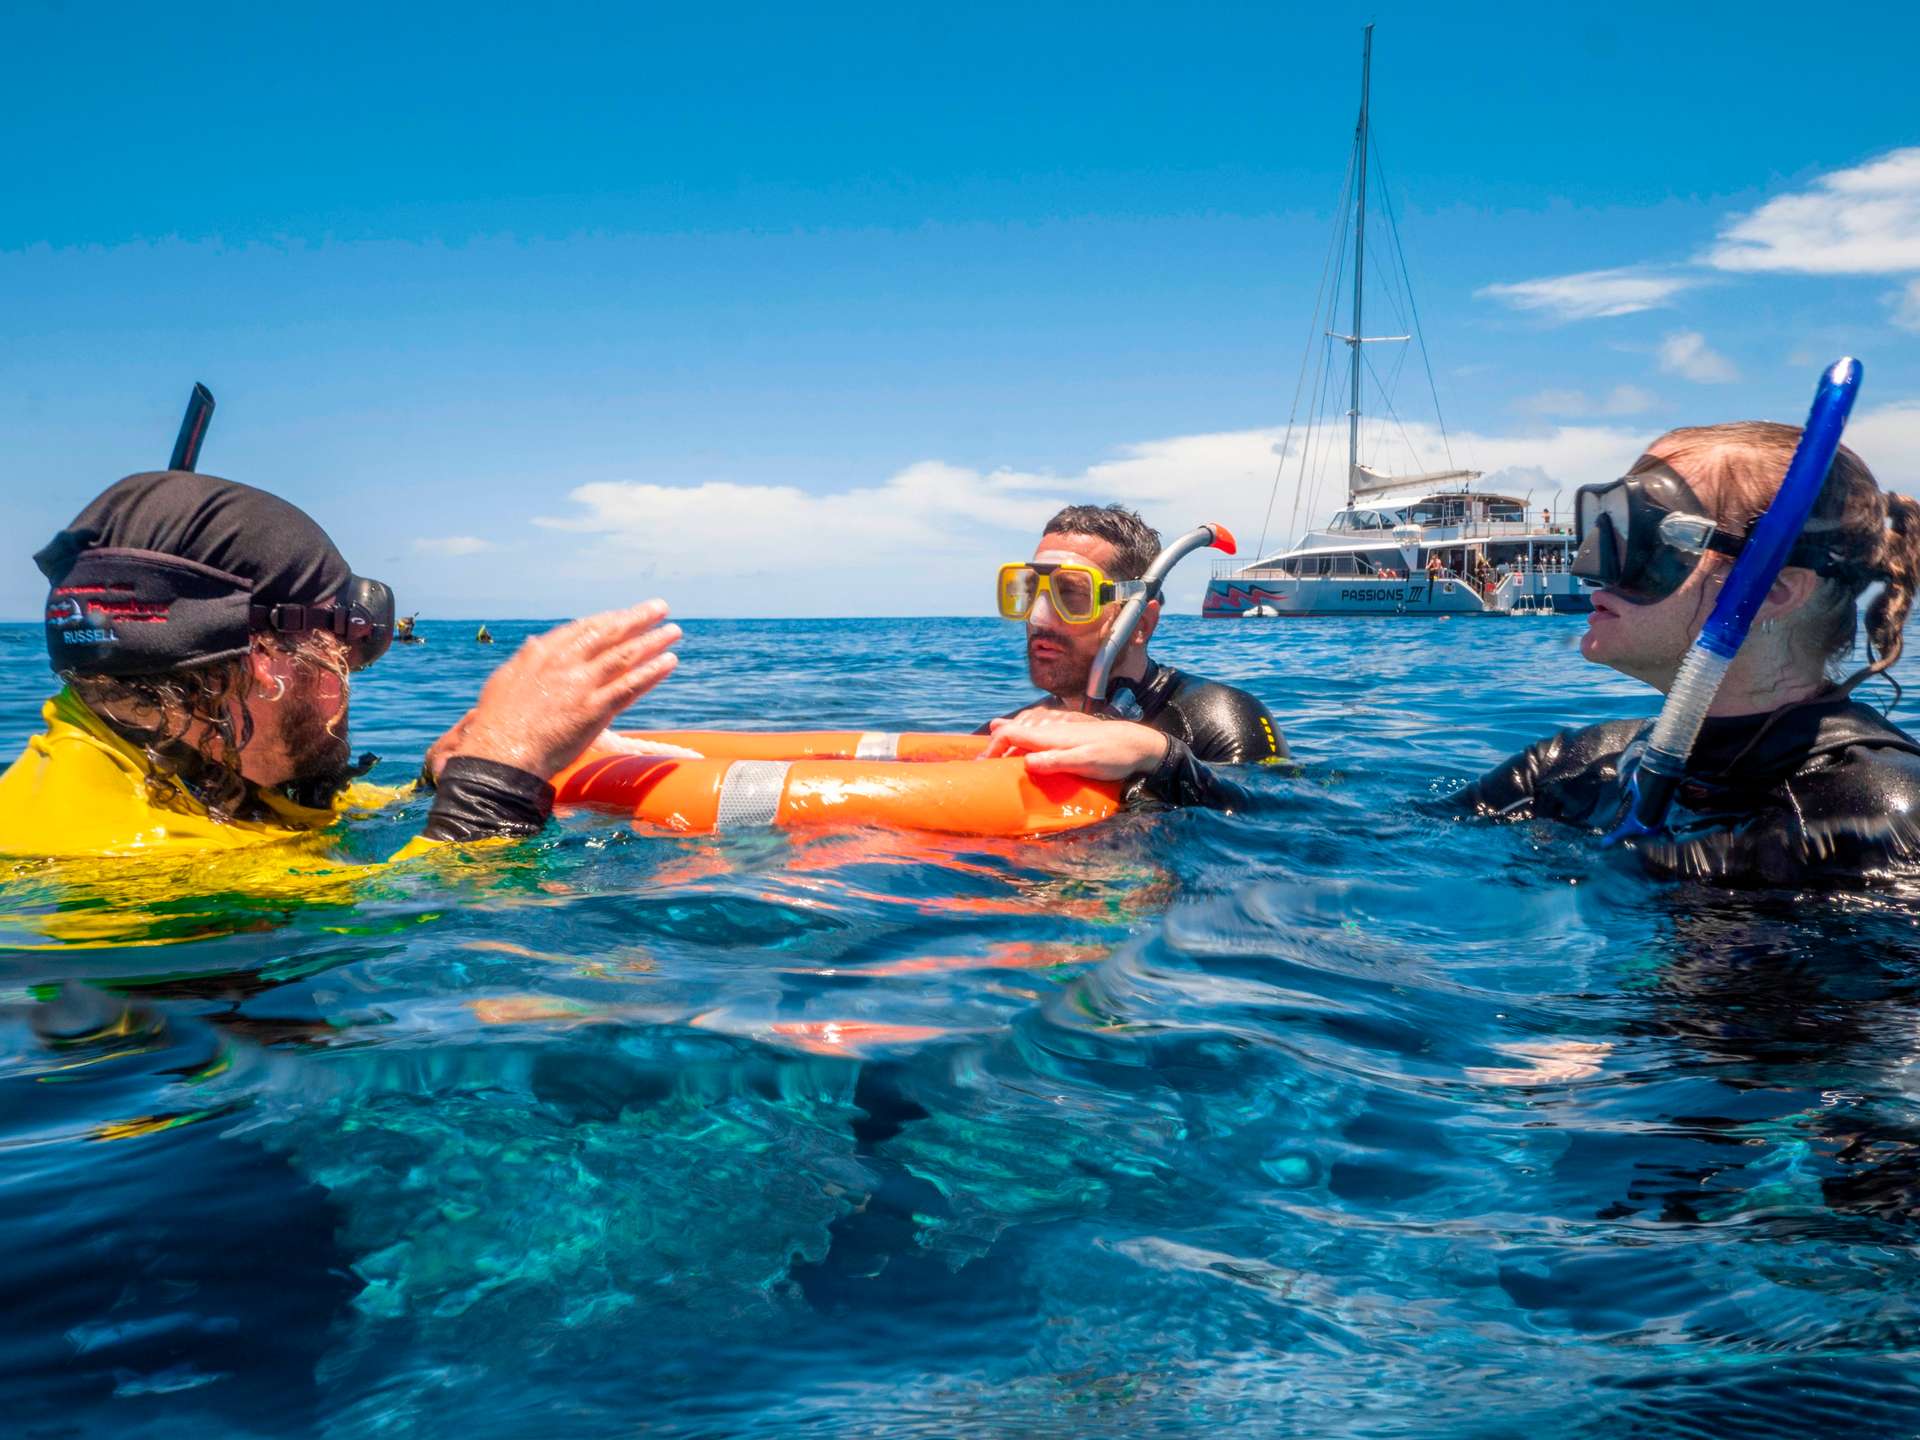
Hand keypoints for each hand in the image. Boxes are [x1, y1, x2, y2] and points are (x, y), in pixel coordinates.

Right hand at [432, 602, 681, 781]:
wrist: (501, 754)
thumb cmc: (498, 723)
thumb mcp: (505, 680)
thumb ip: (526, 659)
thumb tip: (535, 642)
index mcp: (543, 654)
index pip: (583, 628)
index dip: (609, 619)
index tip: (626, 613)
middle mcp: (565, 664)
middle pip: (610, 634)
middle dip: (638, 619)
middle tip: (660, 608)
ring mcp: (582, 686)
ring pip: (625, 656)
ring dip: (653, 642)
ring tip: (673, 632)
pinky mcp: (595, 711)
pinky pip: (630, 687)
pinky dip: (652, 673)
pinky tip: (669, 663)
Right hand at [980, 713, 1169, 780]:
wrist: (1139, 743)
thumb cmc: (1114, 756)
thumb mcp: (1085, 763)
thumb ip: (1055, 762)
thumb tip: (1025, 763)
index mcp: (1052, 735)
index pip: (1012, 734)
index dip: (993, 747)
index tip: (983, 764)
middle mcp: (1053, 726)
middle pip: (1015, 727)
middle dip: (997, 741)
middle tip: (985, 759)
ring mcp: (1062, 725)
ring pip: (1027, 723)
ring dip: (1010, 733)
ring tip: (998, 744)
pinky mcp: (1071, 728)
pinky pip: (1039, 724)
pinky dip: (1026, 729)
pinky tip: (1029, 736)